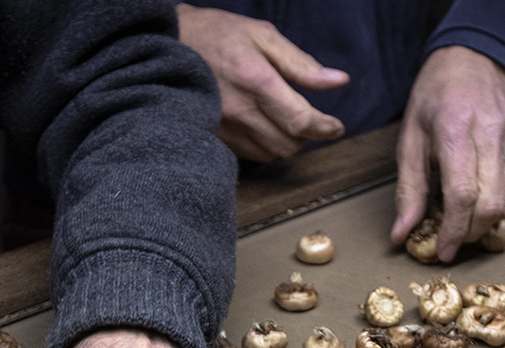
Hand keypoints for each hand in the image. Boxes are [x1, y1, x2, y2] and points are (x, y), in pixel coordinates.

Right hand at [176, 3, 348, 160]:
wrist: (167, 48)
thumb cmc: (216, 35)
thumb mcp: (263, 36)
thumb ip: (301, 64)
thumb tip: (338, 81)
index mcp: (256, 81)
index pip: (300, 121)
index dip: (325, 128)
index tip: (336, 127)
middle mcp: (240, 111)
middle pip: (288, 144)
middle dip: (306, 136)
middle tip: (308, 119)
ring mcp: (225, 128)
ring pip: (270, 154)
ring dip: (285, 142)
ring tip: (284, 121)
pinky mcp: (215, 137)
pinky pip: (250, 154)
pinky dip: (264, 145)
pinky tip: (262, 125)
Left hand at [390, 46, 504, 261]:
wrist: (472, 61)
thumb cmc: (434, 98)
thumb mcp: (410, 139)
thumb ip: (408, 189)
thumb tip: (401, 234)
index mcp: (455, 132)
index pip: (462, 196)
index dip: (453, 231)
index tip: (442, 251)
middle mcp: (490, 137)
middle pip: (492, 206)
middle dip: (471, 234)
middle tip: (451, 241)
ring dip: (486, 225)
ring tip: (462, 226)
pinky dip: (495, 203)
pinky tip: (477, 197)